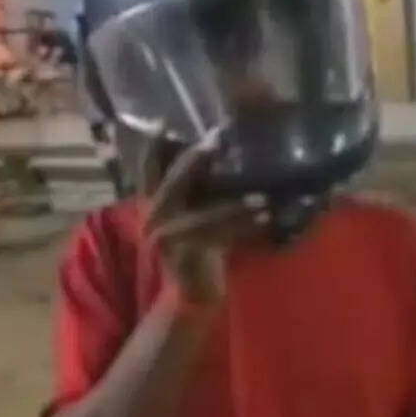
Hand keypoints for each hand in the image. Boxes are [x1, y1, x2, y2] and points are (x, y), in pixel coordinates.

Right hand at [143, 134, 266, 304]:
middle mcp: (152, 216)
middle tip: (218, 141)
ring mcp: (164, 237)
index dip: (154, 144)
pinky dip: (243, 229)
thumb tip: (228, 149)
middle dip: (195, 160)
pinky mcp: (181, 255)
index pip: (148, 166)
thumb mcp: (197, 213)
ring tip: (262, 198)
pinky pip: (216, 238)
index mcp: (153, 201)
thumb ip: (200, 188)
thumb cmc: (201, 248)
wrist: (193, 295)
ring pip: (203, 215)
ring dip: (235, 206)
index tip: (163, 121)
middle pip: (174, 182)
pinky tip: (267, 221)